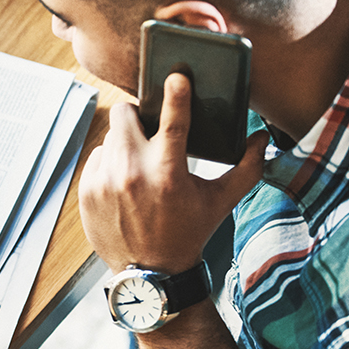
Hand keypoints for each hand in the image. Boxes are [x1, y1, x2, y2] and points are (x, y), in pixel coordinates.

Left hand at [78, 73, 269, 274]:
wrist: (150, 273)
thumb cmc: (189, 233)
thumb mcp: (222, 202)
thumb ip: (247, 168)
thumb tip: (263, 138)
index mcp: (168, 172)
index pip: (172, 120)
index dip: (176, 93)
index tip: (176, 74)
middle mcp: (132, 173)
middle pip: (125, 114)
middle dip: (137, 116)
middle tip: (148, 129)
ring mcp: (104, 181)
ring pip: (111, 137)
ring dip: (125, 143)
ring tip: (140, 165)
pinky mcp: (86, 190)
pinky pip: (96, 158)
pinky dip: (110, 164)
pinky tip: (124, 182)